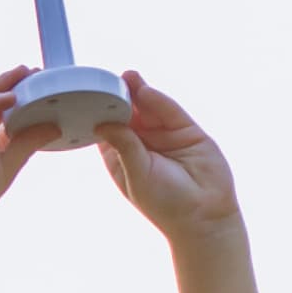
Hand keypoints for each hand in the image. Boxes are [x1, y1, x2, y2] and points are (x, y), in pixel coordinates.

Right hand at [0, 66, 38, 222]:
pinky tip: (9, 97)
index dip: (21, 100)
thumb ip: (28, 142)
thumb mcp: (7, 164)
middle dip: (13, 85)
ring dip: (2, 86)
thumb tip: (54, 126)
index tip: (42, 87)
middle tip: (35, 71)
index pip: (3, 113)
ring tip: (25, 75)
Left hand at [93, 69, 242, 241]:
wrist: (204, 215)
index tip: (87, 96)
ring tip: (126, 77)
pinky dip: (158, 100)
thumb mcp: (137, 174)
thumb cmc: (164, 203)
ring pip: (148, 108)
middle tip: (107, 79)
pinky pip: (169, 111)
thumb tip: (102, 123)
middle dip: (118, 97)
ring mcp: (163, 135)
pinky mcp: (185, 130)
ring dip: (138, 92)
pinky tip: (146, 90)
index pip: (106, 128)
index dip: (98, 113)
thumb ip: (124, 146)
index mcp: (121, 156)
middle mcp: (141, 143)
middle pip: (127, 114)